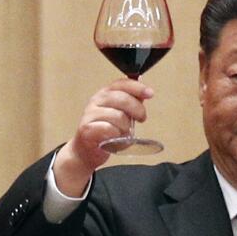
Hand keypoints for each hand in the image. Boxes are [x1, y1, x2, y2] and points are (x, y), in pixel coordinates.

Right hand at [53, 79, 153, 195]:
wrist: (87, 151)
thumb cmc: (106, 133)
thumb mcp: (122, 116)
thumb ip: (132, 104)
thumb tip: (145, 93)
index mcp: (105, 94)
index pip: (122, 84)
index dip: (137, 87)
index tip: (150, 93)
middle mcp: (96, 101)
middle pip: (122, 98)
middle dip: (137, 109)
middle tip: (141, 118)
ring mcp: (90, 114)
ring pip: (118, 115)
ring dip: (126, 127)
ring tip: (123, 133)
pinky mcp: (86, 129)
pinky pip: (108, 128)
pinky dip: (116, 134)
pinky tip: (114, 137)